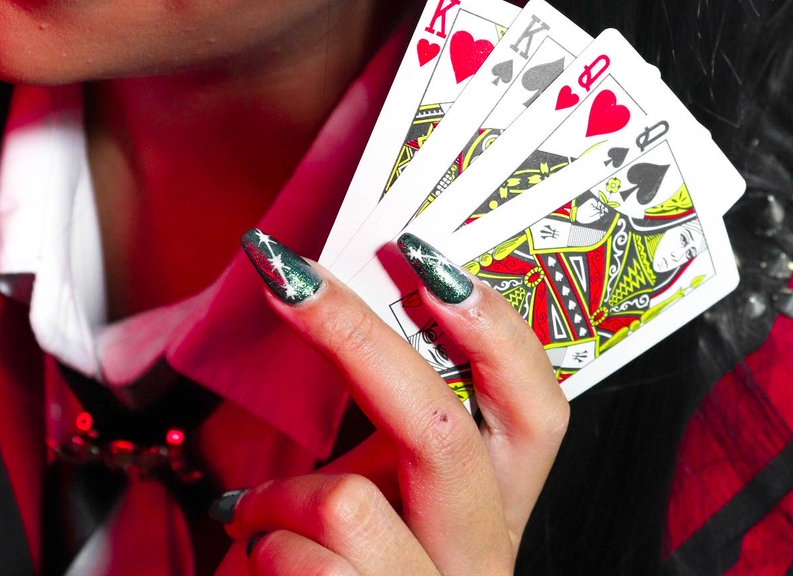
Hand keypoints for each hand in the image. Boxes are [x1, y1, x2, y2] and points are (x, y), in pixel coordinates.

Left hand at [213, 230, 568, 574]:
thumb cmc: (336, 571)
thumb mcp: (378, 485)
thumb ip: (382, 415)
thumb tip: (333, 287)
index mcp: (494, 503)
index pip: (538, 406)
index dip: (492, 325)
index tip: (416, 248)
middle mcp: (482, 559)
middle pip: (443, 430)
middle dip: (352, 335)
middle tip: (287, 277)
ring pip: (347, 507)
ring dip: (274, 502)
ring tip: (256, 519)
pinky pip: (294, 566)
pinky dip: (254, 552)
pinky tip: (257, 567)